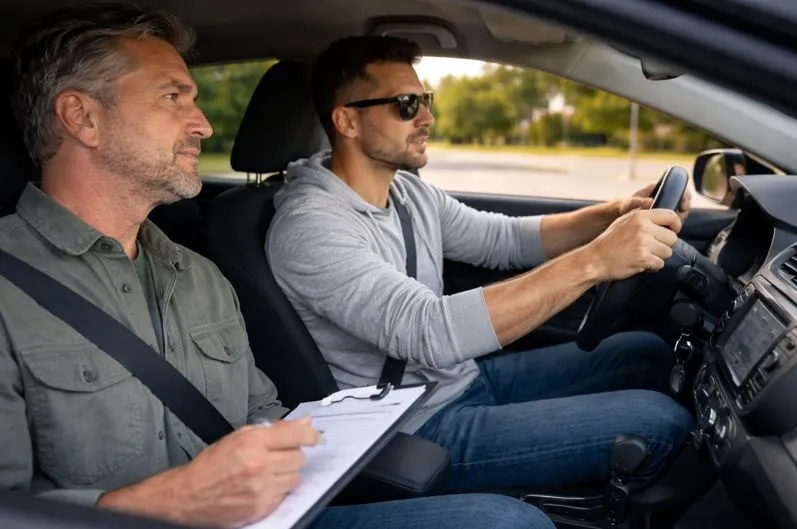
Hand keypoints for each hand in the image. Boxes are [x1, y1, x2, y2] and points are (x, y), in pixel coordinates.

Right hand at [99, 417, 319, 528]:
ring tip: (268, 472)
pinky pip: (285, 495)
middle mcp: (258, 464)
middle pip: (299, 457)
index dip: (310, 434)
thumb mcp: (239, 437)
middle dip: (292, 455)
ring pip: (295, 477)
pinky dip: (278, 490)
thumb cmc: (212, 464)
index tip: (315, 436)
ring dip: (286, 474)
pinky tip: (263, 486)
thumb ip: (274, 429)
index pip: (295, 434)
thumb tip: (303, 423)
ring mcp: (261, 488)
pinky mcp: (261, 507)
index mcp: (252, 442)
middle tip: (278, 456)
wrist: (189, 495)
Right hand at [587, 209, 681, 280]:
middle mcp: (643, 227)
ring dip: (658, 257)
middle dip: (664, 245)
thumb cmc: (608, 242)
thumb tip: (660, 215)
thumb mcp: (624, 221)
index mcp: (640, 216)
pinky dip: (652, 266)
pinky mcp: (643, 258)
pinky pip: (660, 264)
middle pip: (672, 237)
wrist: (595, 259)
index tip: (672, 231)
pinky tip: (640, 263)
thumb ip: (642, 216)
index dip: (675, 225)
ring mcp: (644, 243)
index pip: (671, 216)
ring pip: (667, 252)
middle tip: (651, 248)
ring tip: (643, 255)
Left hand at [617, 182, 691, 221]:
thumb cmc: (625, 207)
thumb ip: (637, 202)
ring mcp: (665, 206)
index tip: (683, 205)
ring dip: (680, 217)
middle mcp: (664, 195)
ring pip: (680, 210)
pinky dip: (675, 223)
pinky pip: (675, 218)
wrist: (622, 216)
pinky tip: (670, 229)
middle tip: (679, 217)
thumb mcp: (629, 204)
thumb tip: (649, 201)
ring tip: (673, 225)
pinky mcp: (664, 216)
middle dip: (684, 209)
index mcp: (657, 187)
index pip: (678, 187)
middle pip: (682, 200)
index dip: (684, 195)